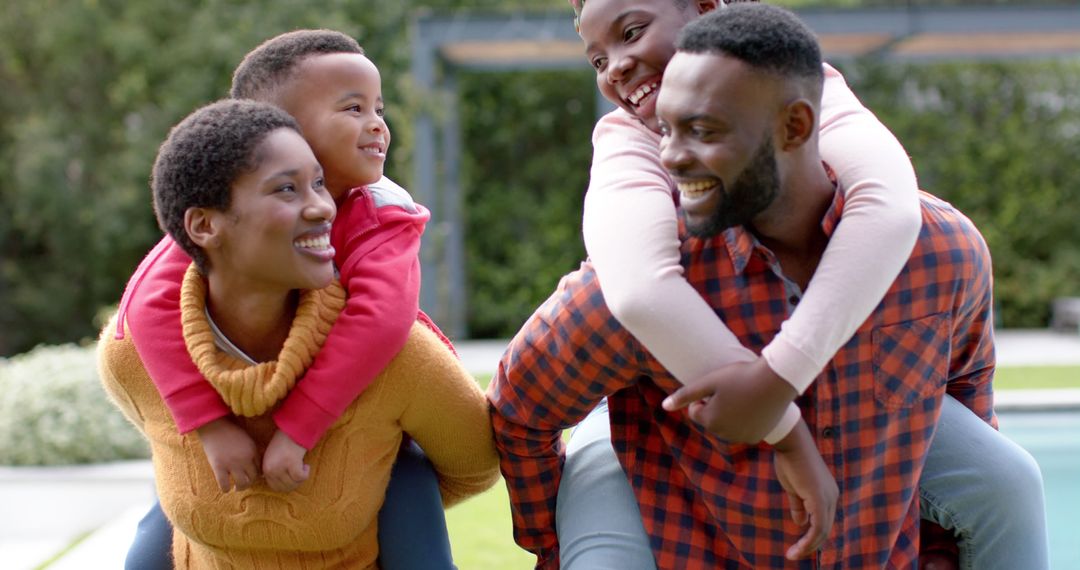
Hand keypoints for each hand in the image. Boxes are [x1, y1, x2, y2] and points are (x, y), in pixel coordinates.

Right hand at [196, 417, 258, 491]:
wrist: (214, 426)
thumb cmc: (231, 433)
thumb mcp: (247, 440)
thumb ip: (253, 453)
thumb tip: (259, 469)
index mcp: (253, 452)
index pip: (259, 470)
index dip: (255, 475)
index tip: (250, 477)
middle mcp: (244, 459)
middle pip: (252, 478)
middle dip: (249, 483)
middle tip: (244, 484)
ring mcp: (231, 463)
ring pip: (241, 484)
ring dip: (240, 488)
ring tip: (236, 488)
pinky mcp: (218, 467)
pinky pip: (224, 484)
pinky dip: (225, 489)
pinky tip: (225, 488)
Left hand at [262, 429, 309, 492]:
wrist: (292, 430)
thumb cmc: (284, 443)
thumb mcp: (272, 458)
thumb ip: (273, 471)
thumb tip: (279, 485)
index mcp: (265, 468)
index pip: (275, 487)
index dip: (286, 485)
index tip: (292, 478)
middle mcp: (272, 469)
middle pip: (284, 488)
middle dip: (294, 483)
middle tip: (299, 474)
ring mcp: (281, 467)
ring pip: (293, 484)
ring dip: (300, 478)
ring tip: (303, 467)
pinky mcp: (292, 464)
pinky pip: (300, 477)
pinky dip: (306, 474)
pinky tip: (306, 466)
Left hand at [662, 358, 796, 441]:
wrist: (777, 380)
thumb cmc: (740, 376)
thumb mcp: (710, 381)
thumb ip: (686, 395)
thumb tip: (664, 406)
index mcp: (709, 420)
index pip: (695, 410)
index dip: (704, 396)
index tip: (718, 385)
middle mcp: (723, 434)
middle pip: (710, 420)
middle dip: (715, 406)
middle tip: (732, 389)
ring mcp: (741, 437)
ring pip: (726, 425)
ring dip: (729, 414)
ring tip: (743, 395)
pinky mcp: (756, 437)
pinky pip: (742, 430)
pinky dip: (745, 421)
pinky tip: (754, 405)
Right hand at [772, 420, 837, 559]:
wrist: (791, 444)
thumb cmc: (790, 460)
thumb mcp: (793, 488)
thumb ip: (798, 506)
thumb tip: (800, 523)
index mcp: (827, 493)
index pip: (823, 520)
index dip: (811, 535)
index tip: (797, 545)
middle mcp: (832, 497)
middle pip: (825, 529)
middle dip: (810, 545)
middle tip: (793, 555)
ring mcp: (827, 498)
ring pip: (822, 531)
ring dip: (808, 546)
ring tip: (793, 555)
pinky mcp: (819, 500)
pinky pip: (817, 527)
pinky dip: (808, 540)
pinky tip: (798, 547)